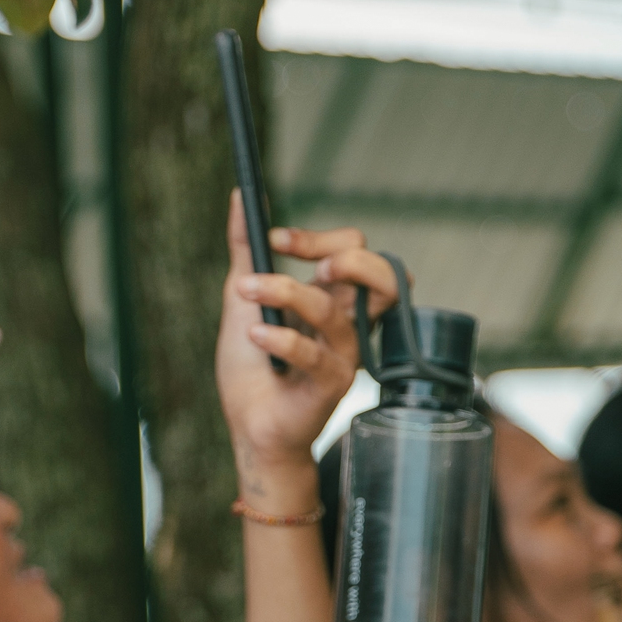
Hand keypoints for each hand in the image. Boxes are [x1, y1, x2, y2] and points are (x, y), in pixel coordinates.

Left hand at [215, 203, 399, 502]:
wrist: (248, 424)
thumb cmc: (253, 365)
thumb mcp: (242, 296)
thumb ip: (245, 248)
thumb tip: (239, 197)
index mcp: (335, 297)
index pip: (356, 250)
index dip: (319, 238)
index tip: (274, 241)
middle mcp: (350, 321)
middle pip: (382, 274)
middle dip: (341, 257)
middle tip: (303, 265)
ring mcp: (346, 353)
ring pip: (334, 308)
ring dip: (284, 291)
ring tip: (246, 292)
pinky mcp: (335, 383)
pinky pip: (316, 353)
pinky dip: (281, 338)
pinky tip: (255, 333)